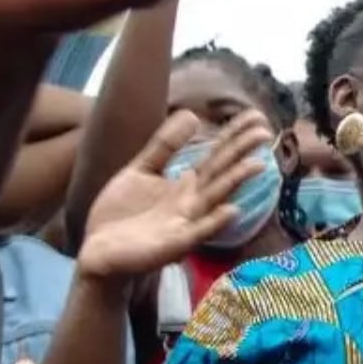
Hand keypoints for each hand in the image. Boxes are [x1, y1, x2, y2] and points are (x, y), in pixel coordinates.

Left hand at [78, 108, 273, 278]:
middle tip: (265, 132)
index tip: (256, 116)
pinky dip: (215, 222)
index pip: (216, 155)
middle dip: (241, 153)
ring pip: (215, 198)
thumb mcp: (141, 170)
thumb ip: (165, 145)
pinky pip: (198, 232)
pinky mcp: (173, 244)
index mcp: (186, 183)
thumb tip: (193, 114)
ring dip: (236, 182)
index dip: (234, 135)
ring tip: (257, 165)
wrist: (97, 250)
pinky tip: (230, 210)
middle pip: (221, 172)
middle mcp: (192, 201)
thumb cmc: (121, 213)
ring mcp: (185, 223)